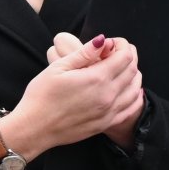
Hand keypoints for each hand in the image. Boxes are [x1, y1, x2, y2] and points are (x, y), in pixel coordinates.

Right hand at [48, 32, 146, 147]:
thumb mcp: (58, 68)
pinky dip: (135, 96)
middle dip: (128, 57)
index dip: (122, 45)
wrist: (33, 129)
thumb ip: (84, 53)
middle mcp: (107, 95)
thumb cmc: (41, 96)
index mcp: (96, 79)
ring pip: (135, 89)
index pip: (125, 56)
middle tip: (115, 53)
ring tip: (120, 69)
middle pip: (132, 70)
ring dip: (133, 75)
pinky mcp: (105, 124)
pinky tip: (128, 90)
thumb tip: (102, 40)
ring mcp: (108, 112)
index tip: (111, 43)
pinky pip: (131, 108)